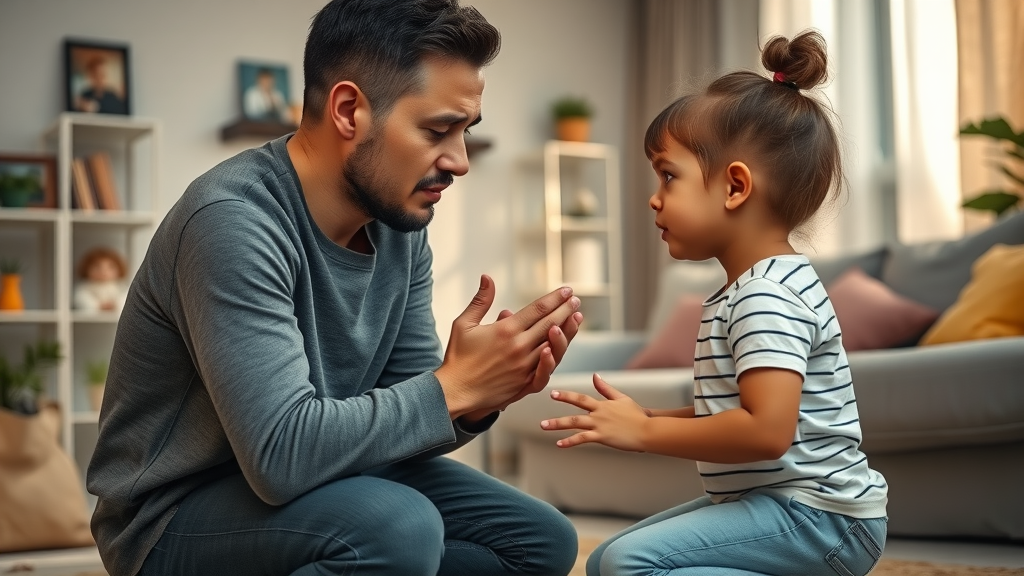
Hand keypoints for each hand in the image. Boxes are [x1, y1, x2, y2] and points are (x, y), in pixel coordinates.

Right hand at [436, 275, 580, 418]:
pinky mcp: (524, 383)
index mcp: (506, 331)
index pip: (538, 310)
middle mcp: (519, 347)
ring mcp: (524, 367)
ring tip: (576, 318)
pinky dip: (556, 358)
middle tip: (576, 300)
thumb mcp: (464, 324)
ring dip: (567, 331)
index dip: (555, 298)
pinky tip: (562, 349)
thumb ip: (480, 301)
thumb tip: (487, 277)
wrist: (455, 391)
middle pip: (550, 324)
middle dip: (565, 310)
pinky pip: (547, 370)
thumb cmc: (458, 357)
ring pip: (553, 346)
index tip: (566, 290)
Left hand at [541, 373, 648, 451]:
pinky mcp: (602, 436)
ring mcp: (599, 424)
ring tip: (543, 427)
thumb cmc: (637, 416)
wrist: (648, 429)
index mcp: (602, 404)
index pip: (580, 398)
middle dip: (558, 410)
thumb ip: (606, 388)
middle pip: (574, 409)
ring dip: (557, 424)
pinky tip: (559, 444)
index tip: (552, 393)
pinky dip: (570, 441)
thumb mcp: (622, 398)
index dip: (566, 396)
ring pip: (574, 423)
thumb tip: (595, 376)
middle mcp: (598, 413)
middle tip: (541, 416)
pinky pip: (583, 438)